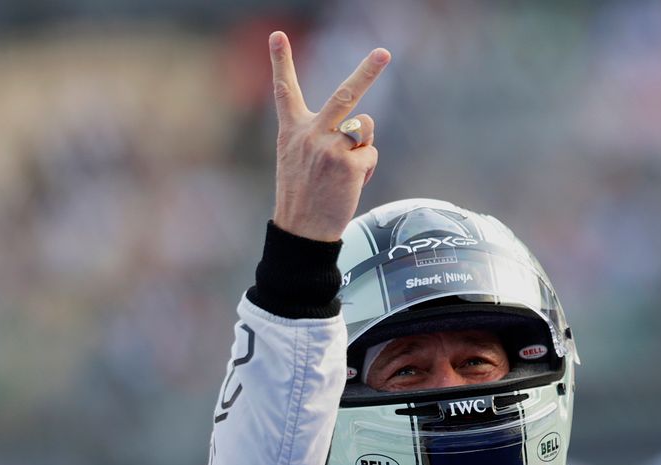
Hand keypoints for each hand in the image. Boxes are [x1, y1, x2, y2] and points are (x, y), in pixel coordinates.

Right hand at [268, 31, 390, 240]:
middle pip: (344, 95)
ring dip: (363, 144)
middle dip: (367, 72)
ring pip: (366, 127)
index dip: (280, 61)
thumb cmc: (302, 197)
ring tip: (345, 169)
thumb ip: (320, 135)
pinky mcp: (349, 164)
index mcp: (292, 131)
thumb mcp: (297, 160)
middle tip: (384, 53)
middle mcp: (311, 133)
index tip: (277, 35)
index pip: (284, 90)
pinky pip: (370, 153)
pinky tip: (351, 184)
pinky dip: (366, 169)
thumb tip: (362, 127)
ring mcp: (331, 148)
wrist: (302, 232)